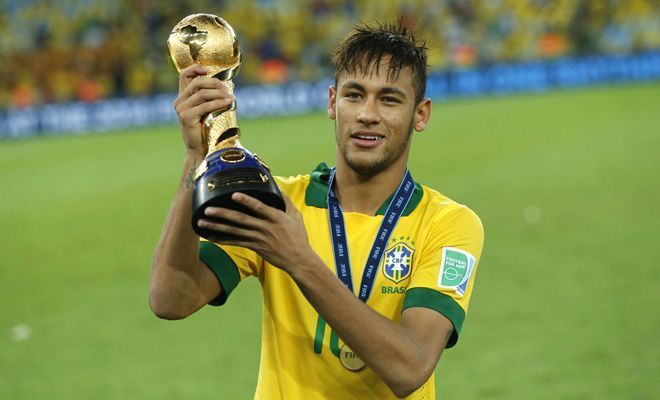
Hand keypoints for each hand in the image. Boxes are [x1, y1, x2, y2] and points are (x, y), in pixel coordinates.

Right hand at [173, 64, 234, 155]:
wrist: (199, 148)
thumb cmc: (205, 129)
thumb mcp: (206, 109)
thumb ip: (210, 96)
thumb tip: (227, 84)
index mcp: (182, 97)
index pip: (184, 75)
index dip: (195, 68)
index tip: (209, 70)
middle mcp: (179, 101)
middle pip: (197, 82)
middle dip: (214, 83)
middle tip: (228, 89)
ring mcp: (181, 109)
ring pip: (202, 93)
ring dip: (219, 94)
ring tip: (231, 98)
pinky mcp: (186, 117)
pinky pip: (205, 106)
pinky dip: (218, 103)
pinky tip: (227, 103)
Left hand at [198, 193, 315, 272]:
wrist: (298, 259)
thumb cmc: (298, 237)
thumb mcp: (296, 216)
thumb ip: (286, 201)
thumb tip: (278, 187)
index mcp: (275, 217)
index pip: (259, 207)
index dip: (246, 201)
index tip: (234, 195)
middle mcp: (265, 227)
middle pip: (241, 219)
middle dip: (222, 214)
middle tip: (207, 210)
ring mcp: (258, 238)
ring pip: (234, 231)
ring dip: (217, 227)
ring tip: (203, 222)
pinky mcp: (255, 247)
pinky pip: (236, 243)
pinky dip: (223, 240)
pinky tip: (212, 237)